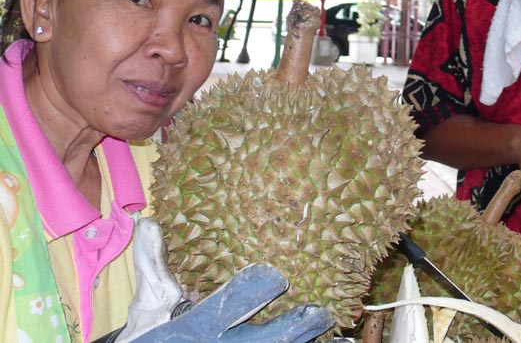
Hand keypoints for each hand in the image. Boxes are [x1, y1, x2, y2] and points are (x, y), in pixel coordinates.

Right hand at [111, 218, 333, 342]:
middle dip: (292, 327)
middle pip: (263, 341)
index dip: (250, 293)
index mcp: (195, 328)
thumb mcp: (148, 307)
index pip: (226, 309)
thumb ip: (153, 267)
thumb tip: (149, 224)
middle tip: (320, 310)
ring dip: (307, 342)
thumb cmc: (154, 336)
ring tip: (337, 330)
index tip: (275, 275)